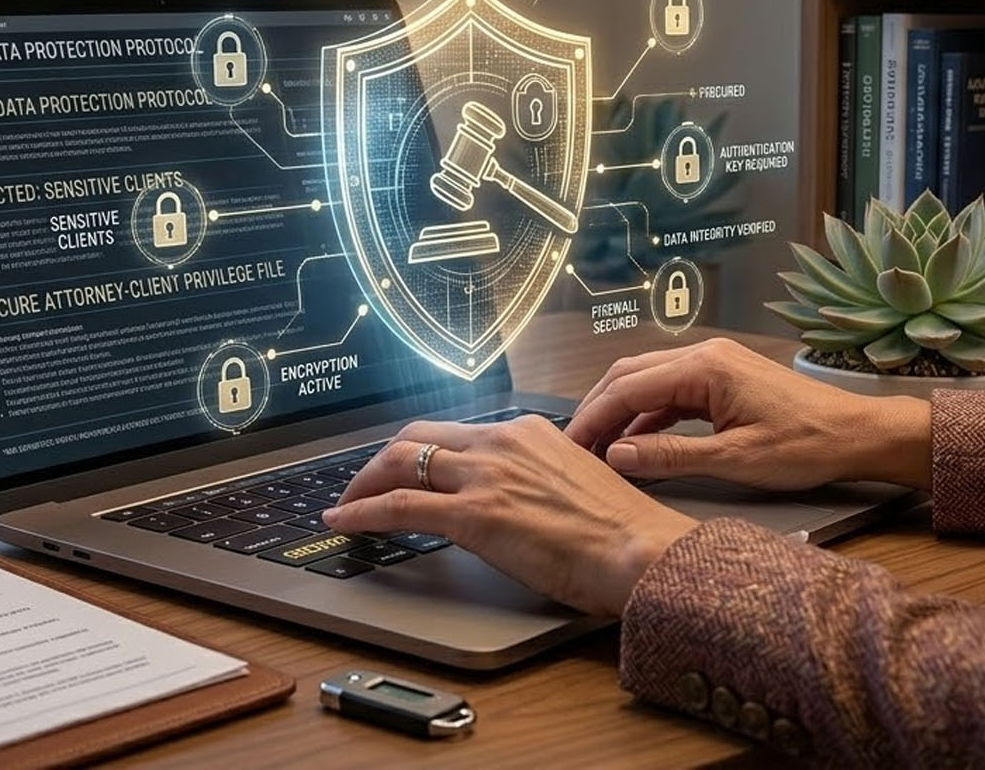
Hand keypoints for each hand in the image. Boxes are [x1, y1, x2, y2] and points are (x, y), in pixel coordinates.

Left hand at [323, 415, 695, 615]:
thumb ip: (538, 478)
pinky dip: (361, 512)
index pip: (457, 432)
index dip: (422, 451)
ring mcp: (484, 476)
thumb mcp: (575, 482)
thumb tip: (517, 496)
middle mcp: (501, 443)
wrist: (641, 552)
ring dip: (363, 484)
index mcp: (528, 432)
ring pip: (399, 464)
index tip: (408, 466)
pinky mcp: (473, 515)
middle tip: (363, 482)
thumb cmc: (622, 532)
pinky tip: (344, 522)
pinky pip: (397, 506)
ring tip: (345, 503)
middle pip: (417, 437)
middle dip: (381, 459)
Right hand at [565, 338, 931, 491]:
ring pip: (648, 381)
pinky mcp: (723, 379)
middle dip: (599, 409)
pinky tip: (637, 443)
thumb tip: (616, 455)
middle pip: (630, 375)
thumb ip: (670, 456)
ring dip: (621, 412)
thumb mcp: (735, 459)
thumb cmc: (806, 446)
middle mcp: (704, 355)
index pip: (629, 388)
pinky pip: (671, 392)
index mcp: (704, 368)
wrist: (858, 434)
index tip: (570, 446)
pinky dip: (648, 415)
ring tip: (599, 448)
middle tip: (575, 446)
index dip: (594, 418)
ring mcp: (714, 363)